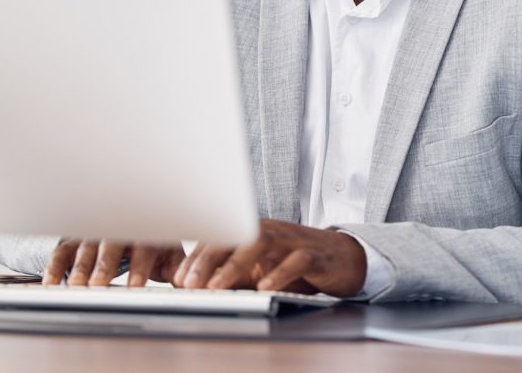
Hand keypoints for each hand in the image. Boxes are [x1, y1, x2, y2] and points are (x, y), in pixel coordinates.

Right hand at [43, 238, 185, 286]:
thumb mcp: (166, 255)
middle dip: (105, 267)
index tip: (136, 286)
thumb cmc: (150, 248)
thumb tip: (189, 282)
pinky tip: (50, 284)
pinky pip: (62, 252)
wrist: (124, 224)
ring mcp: (95, 234)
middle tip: (99, 287)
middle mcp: (119, 231)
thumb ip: (176, 267)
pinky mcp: (73, 241)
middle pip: (112, 247)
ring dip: (81, 269)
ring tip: (77, 287)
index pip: (144, 250)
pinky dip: (55, 267)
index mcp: (146, 234)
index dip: (140, 268)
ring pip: (86, 250)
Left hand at [172, 219, 366, 297]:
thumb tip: (201, 289)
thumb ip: (235, 276)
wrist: (343, 258)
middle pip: (235, 236)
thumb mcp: (262, 270)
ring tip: (216, 285)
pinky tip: (264, 286)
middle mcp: (271, 231)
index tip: (178, 279)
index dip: (197, 258)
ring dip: (235, 264)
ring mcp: (293, 240)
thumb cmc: (297, 262)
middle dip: (208, 260)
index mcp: (255, 233)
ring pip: (261, 243)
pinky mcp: (315, 254)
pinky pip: (296, 260)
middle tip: (188, 284)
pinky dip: (278, 272)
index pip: (221, 239)